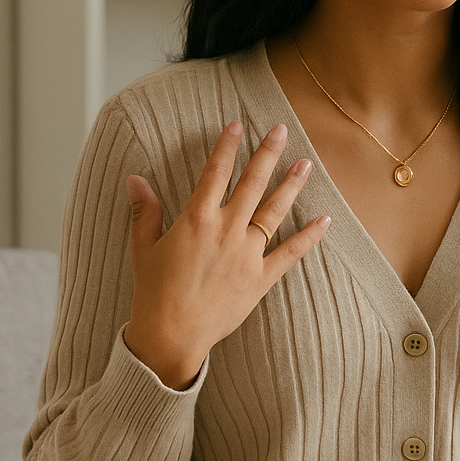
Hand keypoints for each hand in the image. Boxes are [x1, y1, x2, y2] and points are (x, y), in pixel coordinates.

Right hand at [122, 121, 329, 388]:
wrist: (171, 335)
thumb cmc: (153, 292)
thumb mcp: (144, 247)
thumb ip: (145, 211)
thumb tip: (134, 179)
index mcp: (196, 219)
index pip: (215, 173)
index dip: (227, 146)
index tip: (238, 125)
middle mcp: (225, 231)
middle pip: (251, 183)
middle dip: (266, 153)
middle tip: (281, 130)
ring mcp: (246, 254)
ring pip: (274, 211)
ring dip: (290, 185)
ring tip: (305, 164)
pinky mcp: (260, 278)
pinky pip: (290, 253)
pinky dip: (309, 237)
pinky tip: (325, 220)